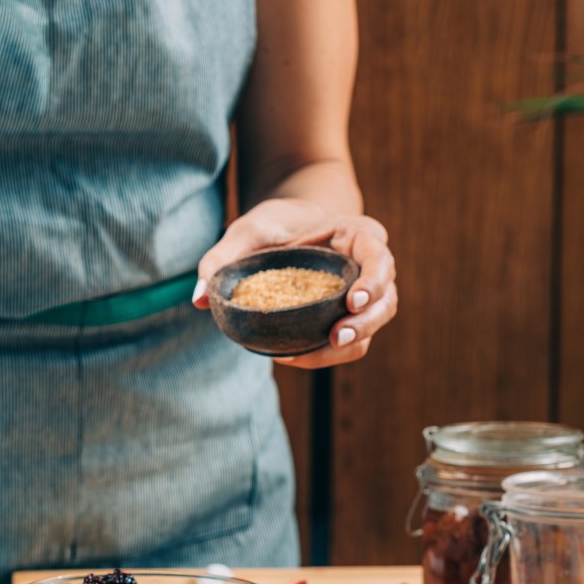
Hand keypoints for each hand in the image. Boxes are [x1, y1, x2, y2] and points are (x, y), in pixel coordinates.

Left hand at [192, 199, 397, 368]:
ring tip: (322, 350)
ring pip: (373, 323)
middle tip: (337, 336)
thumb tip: (198, 299)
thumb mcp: (244, 233)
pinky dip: (329, 353)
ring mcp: (364, 293)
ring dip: (354, 341)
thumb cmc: (271, 226)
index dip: (373, 279)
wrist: (284, 231)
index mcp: (356, 235)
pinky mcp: (349, 316)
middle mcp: (368, 265)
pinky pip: (351, 340)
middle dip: (366, 321)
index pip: (379, 255)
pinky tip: (294, 357)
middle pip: (385, 297)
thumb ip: (221, 259)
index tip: (351, 300)